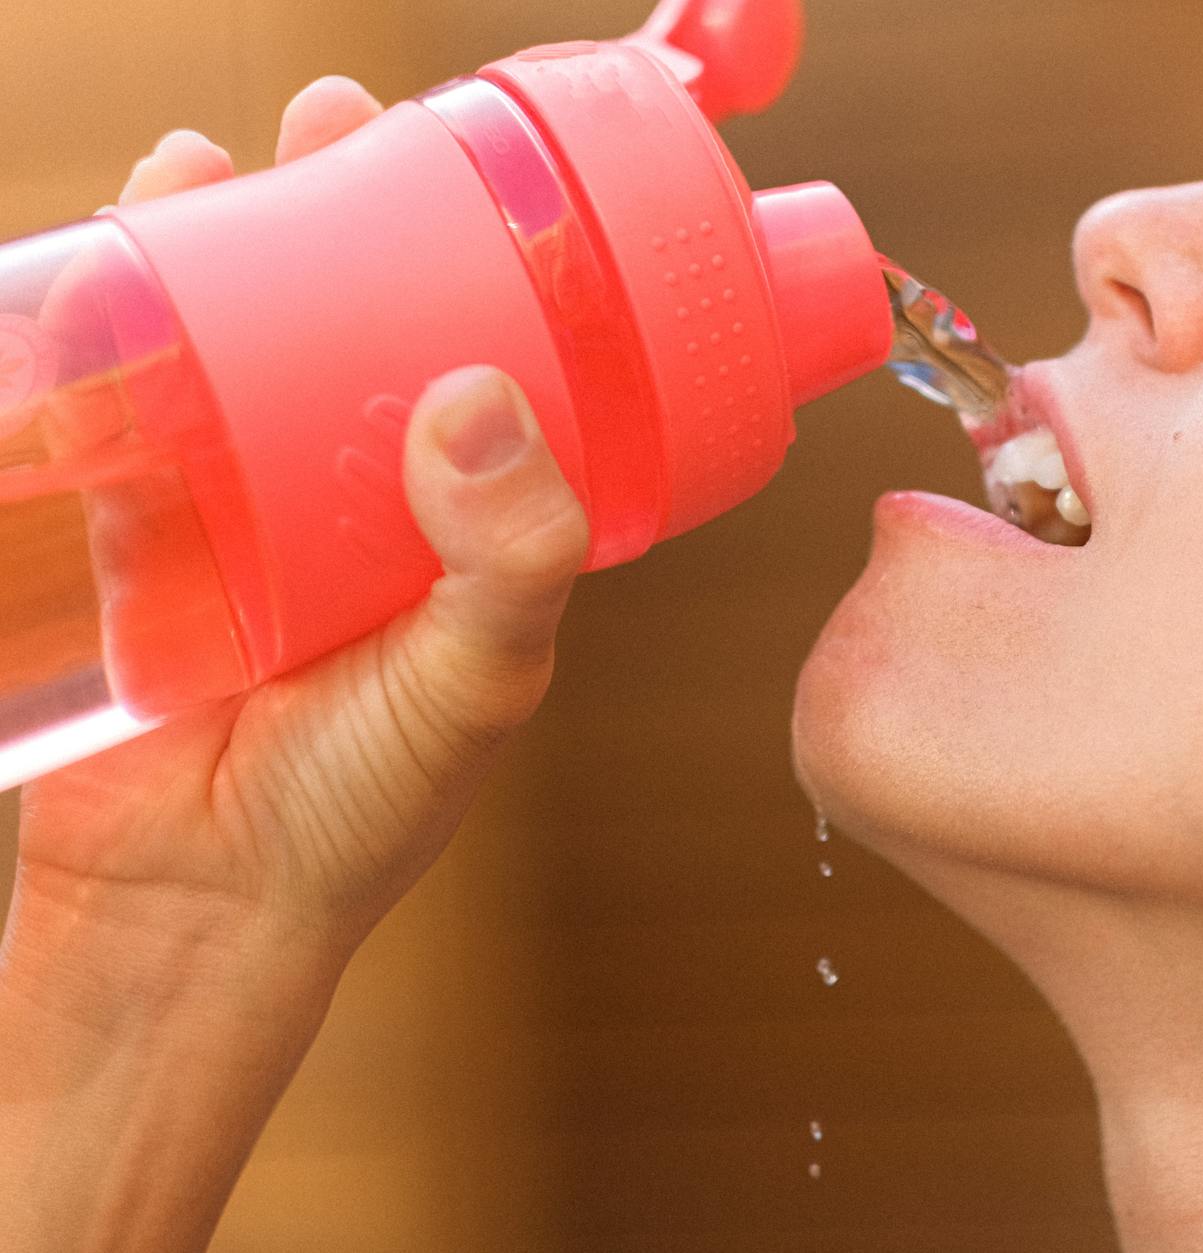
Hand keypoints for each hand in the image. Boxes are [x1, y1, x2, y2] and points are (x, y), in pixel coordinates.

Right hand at [0, 79, 589, 1252]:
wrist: (199, 908)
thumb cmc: (363, 813)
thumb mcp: (473, 684)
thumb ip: (508, 559)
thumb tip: (477, 395)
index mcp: (462, 523)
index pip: (482, 361)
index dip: (479, 264)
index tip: (475, 174)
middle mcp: (360, 501)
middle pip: (353, 324)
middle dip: (337, 216)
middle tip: (333, 126)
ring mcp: (245, 509)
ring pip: (232, 343)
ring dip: (218, 243)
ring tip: (212, 166)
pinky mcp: (140, 535)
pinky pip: (125, 406)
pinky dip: (115, 328)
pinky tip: (112, 255)